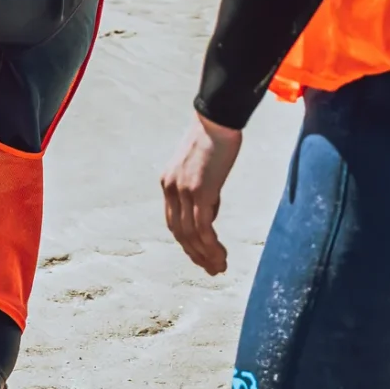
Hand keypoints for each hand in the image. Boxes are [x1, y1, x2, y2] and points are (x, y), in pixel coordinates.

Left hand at [159, 112, 241, 275]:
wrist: (217, 119)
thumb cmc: (215, 138)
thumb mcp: (202, 168)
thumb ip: (203, 191)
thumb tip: (209, 214)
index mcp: (168, 183)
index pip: (174, 221)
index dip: (187, 241)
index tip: (201, 255)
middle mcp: (170, 189)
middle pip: (179, 232)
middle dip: (195, 254)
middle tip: (211, 269)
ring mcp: (183, 191)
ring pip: (191, 235)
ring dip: (205, 255)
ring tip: (219, 268)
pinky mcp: (199, 191)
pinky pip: (203, 228)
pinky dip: (211, 246)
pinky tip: (221, 257)